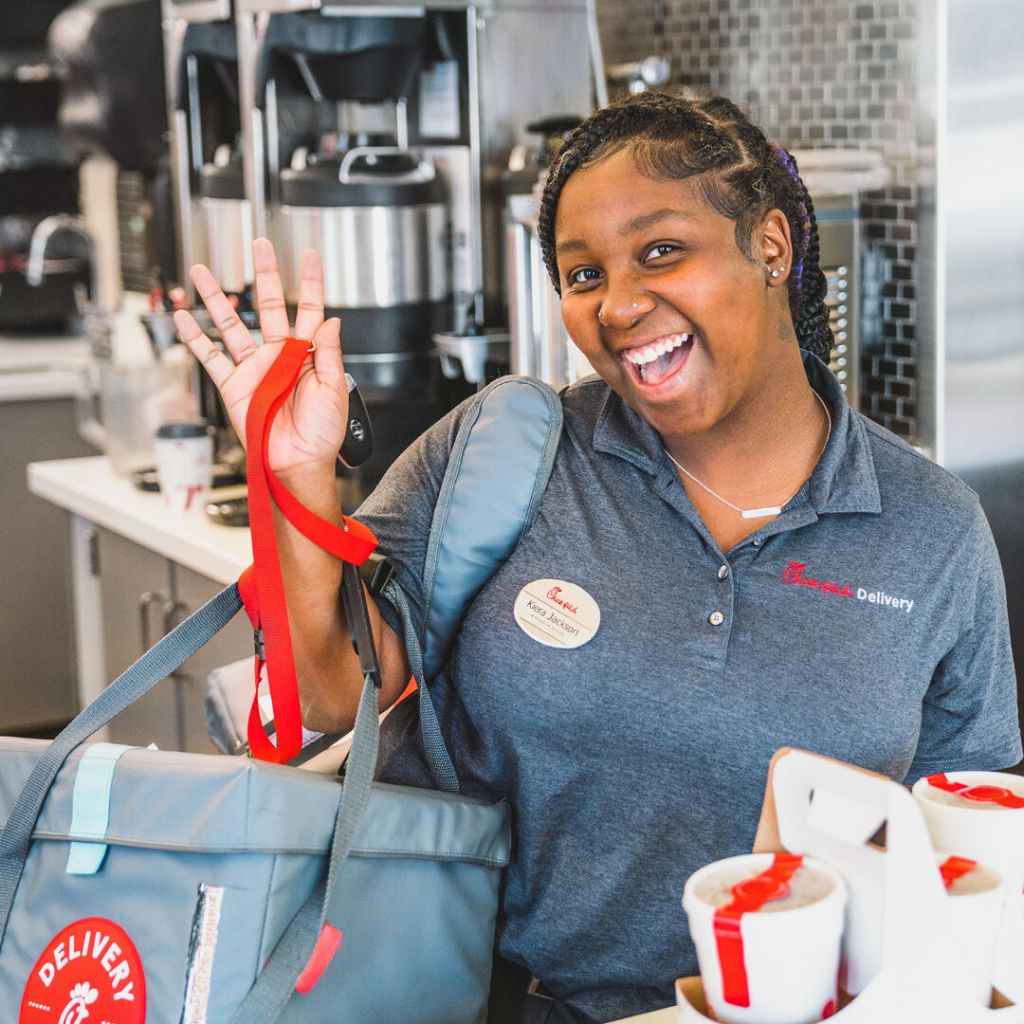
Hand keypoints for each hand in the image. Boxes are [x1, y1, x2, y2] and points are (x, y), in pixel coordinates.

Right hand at [173, 238, 347, 481]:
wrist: (297, 463)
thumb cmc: (321, 434)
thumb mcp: (334, 390)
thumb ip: (330, 353)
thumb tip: (331, 320)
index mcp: (308, 354)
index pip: (309, 310)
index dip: (310, 283)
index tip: (311, 257)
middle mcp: (279, 355)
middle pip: (269, 305)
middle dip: (264, 274)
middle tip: (259, 246)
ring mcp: (254, 368)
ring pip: (231, 324)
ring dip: (216, 298)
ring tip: (202, 271)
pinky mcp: (233, 385)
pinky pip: (211, 356)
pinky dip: (195, 337)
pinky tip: (183, 317)